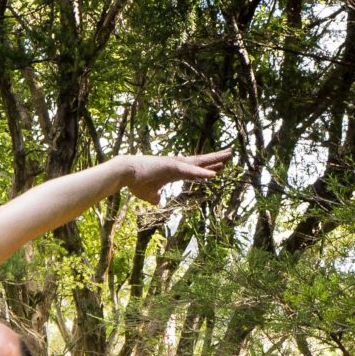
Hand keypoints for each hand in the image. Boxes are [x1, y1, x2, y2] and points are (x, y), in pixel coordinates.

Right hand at [115, 149, 229, 205]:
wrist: (125, 173)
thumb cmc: (135, 182)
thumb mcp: (147, 195)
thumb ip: (154, 197)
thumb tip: (157, 202)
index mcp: (173, 172)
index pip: (194, 169)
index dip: (206, 169)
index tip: (218, 167)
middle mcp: (176, 165)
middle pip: (200, 161)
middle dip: (215, 158)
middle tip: (229, 154)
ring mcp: (175, 164)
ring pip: (199, 162)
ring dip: (214, 159)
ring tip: (229, 155)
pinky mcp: (172, 165)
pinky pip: (191, 170)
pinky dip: (203, 172)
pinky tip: (214, 173)